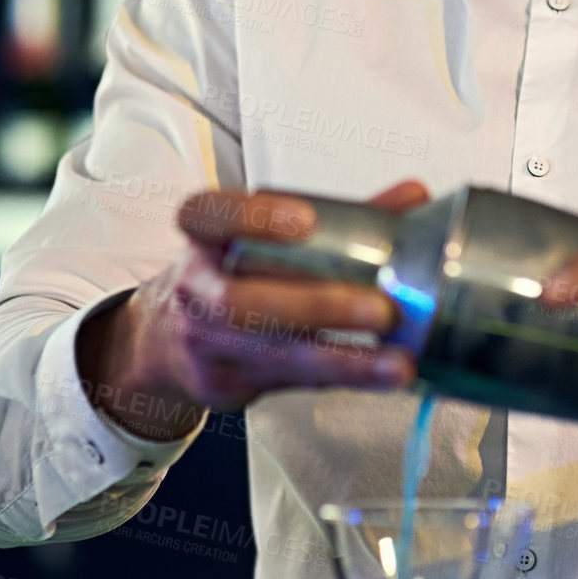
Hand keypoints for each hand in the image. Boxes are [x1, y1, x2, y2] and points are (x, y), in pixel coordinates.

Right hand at [78, 181, 426, 438]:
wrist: (165, 340)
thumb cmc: (231, 274)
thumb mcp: (263, 236)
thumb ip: (340, 217)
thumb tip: (413, 195)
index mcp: (204, 238)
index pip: (209, 216)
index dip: (253, 217)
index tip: (305, 218)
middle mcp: (197, 288)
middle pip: (243, 301)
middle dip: (316, 305)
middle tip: (379, 307)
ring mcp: (207, 342)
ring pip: (273, 353)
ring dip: (342, 358)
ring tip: (396, 360)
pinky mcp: (227, 383)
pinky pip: (290, 383)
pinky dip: (340, 377)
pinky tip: (380, 374)